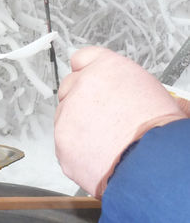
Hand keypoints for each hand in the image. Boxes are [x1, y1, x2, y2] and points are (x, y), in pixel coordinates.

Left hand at [54, 46, 184, 196]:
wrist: (151, 163)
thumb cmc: (159, 131)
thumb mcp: (155, 93)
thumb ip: (132, 87)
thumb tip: (145, 95)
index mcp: (107, 67)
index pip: (82, 59)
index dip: (87, 74)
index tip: (89, 84)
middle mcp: (83, 85)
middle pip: (69, 87)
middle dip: (81, 101)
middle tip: (101, 118)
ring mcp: (68, 114)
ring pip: (65, 117)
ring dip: (78, 127)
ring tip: (106, 141)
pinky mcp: (62, 142)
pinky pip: (65, 145)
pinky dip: (77, 152)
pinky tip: (99, 156)